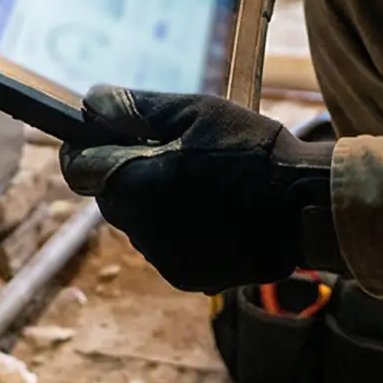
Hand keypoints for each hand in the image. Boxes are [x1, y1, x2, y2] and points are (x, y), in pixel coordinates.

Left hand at [62, 86, 339, 292]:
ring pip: (140, 223)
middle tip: (174, 153)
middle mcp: (140, 230)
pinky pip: (167, 246)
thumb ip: (134, 108)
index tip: (107, 134)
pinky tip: (217, 211)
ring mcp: (164, 259)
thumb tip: (89, 104)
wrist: (306, 208)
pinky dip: (180, 229)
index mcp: (133, 184)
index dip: (87, 147)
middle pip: (110, 196)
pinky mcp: (188, 277)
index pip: (77, 168)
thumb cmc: (251, 151)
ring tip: (205, 182)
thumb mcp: (194, 112)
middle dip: (129, 173)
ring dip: (156, 202)